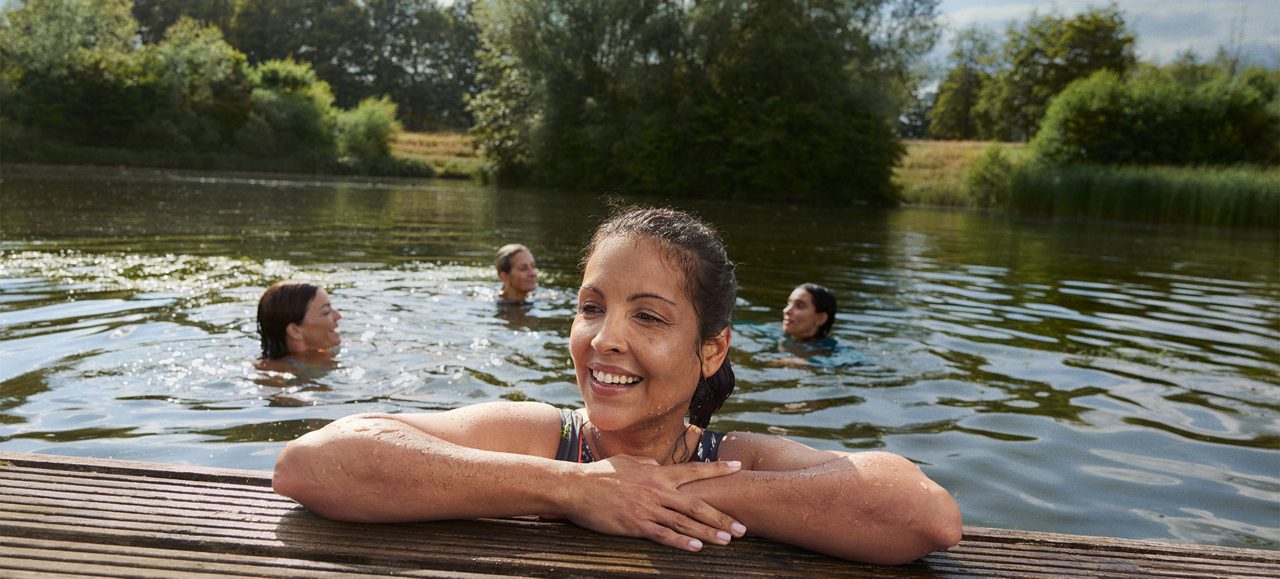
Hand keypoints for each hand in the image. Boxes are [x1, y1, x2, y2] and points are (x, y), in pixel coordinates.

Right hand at [564, 455, 746, 551]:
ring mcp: (647, 508)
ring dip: (708, 533)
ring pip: (684, 523)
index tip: (739, 468)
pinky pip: (663, 536)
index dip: (718, 470)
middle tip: (743, 527)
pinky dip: (681, 543)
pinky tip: (697, 548)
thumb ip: (648, 465)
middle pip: (697, 504)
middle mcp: (657, 490)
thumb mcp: (628, 462)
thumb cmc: (600, 473)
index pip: (694, 470)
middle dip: (722, 517)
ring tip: (728, 541)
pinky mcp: (635, 525)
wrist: (576, 487)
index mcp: (657, 473)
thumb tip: (660, 467)